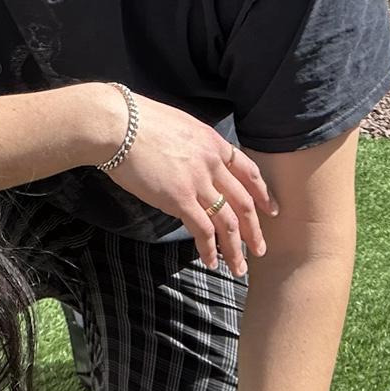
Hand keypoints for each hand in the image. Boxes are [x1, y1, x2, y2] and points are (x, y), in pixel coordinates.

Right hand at [108, 93, 277, 275]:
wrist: (118, 125)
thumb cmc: (137, 123)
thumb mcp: (178, 126)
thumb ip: (193, 147)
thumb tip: (190, 163)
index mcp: (213, 143)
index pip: (248, 172)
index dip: (262, 194)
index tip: (270, 210)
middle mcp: (212, 163)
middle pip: (243, 202)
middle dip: (254, 230)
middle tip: (259, 249)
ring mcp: (198, 182)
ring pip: (228, 222)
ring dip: (236, 248)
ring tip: (239, 268)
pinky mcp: (179, 198)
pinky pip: (203, 230)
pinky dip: (210, 249)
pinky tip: (212, 262)